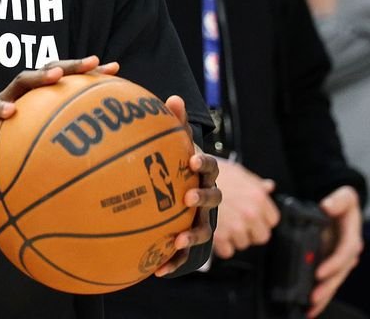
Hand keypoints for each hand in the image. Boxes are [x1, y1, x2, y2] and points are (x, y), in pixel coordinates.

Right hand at [0, 56, 118, 204]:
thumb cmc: (18, 149)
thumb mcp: (45, 146)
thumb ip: (66, 142)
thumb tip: (106, 154)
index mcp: (43, 97)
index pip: (69, 78)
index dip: (90, 73)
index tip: (114, 69)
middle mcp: (26, 93)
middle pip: (49, 71)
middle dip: (71, 65)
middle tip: (91, 63)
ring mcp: (6, 100)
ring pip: (21, 81)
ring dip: (39, 76)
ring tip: (55, 76)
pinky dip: (2, 107)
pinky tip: (12, 111)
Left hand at [153, 95, 220, 276]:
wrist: (180, 197)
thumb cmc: (176, 167)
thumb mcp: (175, 145)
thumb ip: (174, 123)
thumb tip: (173, 97)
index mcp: (202, 174)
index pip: (209, 166)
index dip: (203, 164)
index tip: (191, 160)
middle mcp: (206, 198)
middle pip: (212, 198)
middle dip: (202, 198)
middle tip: (187, 197)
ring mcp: (201, 221)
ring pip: (202, 230)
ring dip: (191, 236)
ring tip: (176, 240)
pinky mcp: (188, 241)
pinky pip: (183, 255)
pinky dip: (173, 262)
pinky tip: (157, 271)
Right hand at [210, 160, 279, 259]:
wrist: (186, 179)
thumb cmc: (211, 174)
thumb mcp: (236, 172)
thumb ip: (255, 184)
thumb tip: (269, 186)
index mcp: (259, 197)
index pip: (272, 220)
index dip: (261, 220)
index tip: (252, 217)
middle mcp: (251, 213)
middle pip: (261, 236)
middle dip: (249, 232)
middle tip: (235, 223)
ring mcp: (236, 226)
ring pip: (242, 244)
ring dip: (233, 238)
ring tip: (221, 225)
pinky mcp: (220, 237)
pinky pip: (227, 251)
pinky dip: (220, 245)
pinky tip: (214, 232)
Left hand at [309, 185, 362, 317]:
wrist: (341, 208)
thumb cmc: (342, 202)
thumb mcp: (344, 196)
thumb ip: (338, 200)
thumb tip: (327, 207)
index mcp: (352, 237)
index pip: (345, 253)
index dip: (333, 264)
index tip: (319, 273)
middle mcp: (348, 253)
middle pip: (339, 273)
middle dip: (327, 287)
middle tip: (313, 298)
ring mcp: (340, 261)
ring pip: (334, 282)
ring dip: (323, 296)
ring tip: (310, 309)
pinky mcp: (331, 266)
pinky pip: (327, 282)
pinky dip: (320, 296)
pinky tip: (309, 309)